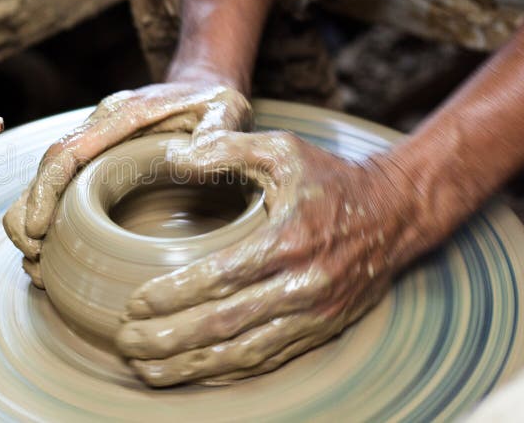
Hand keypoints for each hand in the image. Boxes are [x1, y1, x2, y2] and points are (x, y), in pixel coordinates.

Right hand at [3, 82, 251, 287]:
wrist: (205, 89)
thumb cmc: (214, 104)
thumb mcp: (225, 111)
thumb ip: (214, 132)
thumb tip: (188, 161)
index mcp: (123, 116)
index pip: (68, 151)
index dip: (45, 190)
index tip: (36, 229)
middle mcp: (100, 128)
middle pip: (47, 168)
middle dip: (28, 213)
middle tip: (32, 258)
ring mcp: (97, 145)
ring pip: (48, 180)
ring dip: (33, 220)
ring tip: (37, 265)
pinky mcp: (99, 162)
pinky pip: (64, 188)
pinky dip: (51, 220)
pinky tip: (53, 255)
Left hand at [115, 130, 442, 385]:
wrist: (396, 213)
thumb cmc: (331, 180)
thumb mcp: (283, 149)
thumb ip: (227, 149)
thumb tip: (175, 157)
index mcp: (289, 239)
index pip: (219, 277)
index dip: (173, 295)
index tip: (135, 303)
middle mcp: (302, 284)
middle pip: (224, 324)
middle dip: (169, 339)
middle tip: (127, 342)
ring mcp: (314, 314)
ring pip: (243, 353)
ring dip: (191, 366)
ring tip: (147, 369)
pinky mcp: (321, 330)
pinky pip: (267, 360)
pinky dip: (226, 371)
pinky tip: (193, 373)